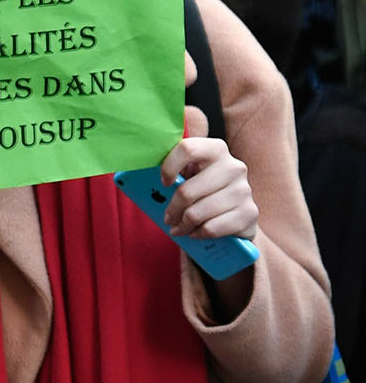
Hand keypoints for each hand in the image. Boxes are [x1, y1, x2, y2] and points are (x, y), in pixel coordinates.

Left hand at [159, 118, 257, 240]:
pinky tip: (195, 233)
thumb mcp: (189, 177)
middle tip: (167, 218)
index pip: (188, 148)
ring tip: (178, 228)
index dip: (169, 166)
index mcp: (216, 149)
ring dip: (183, 225)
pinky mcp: (250, 213)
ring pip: (198, 212)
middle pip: (187, 190)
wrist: (236, 215)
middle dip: (171, 209)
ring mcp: (245, 190)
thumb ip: (172, 172)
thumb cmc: (203, 193)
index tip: (163, 182)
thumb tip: (131, 179)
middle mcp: (234, 166)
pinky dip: (198, 233)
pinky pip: (213, 227)